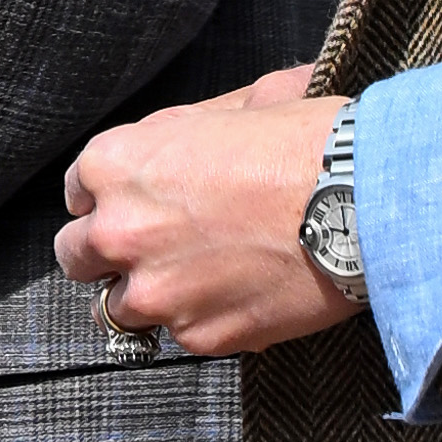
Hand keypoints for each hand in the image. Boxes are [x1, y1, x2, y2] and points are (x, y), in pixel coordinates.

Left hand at [56, 63, 358, 360]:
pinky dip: (202, 321)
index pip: (77, 192)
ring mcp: (158, 293)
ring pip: (117, 310)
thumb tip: (189, 139)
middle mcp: (121, 232)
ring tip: (196, 280)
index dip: (110, 196)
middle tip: (156, 245)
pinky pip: (180, 337)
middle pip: (78, 257)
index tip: (137, 202)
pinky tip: (239, 295)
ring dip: (147, 296)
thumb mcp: (238, 104)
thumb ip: (188, 130)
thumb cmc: (307, 140)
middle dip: (110, 252)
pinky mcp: (201, 337)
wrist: (365, 199)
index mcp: (117, 164)